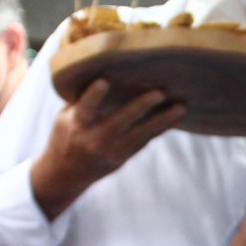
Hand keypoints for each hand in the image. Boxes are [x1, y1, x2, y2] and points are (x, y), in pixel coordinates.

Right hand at [29, 78, 185, 218]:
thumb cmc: (65, 135)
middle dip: (140, 107)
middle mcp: (94, 141)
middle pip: (119, 122)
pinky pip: (144, 143)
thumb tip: (101, 69)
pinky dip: (159, 129)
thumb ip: (80, 100)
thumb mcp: (64, 118)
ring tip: (181, 108)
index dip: (94, 96)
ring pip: (139, 136)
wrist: (65, 175)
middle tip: (160, 92)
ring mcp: (110, 152)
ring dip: (162, 121)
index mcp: (75, 126)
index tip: (104, 81)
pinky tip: (175, 117)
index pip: (85, 110)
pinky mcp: (122, 159)